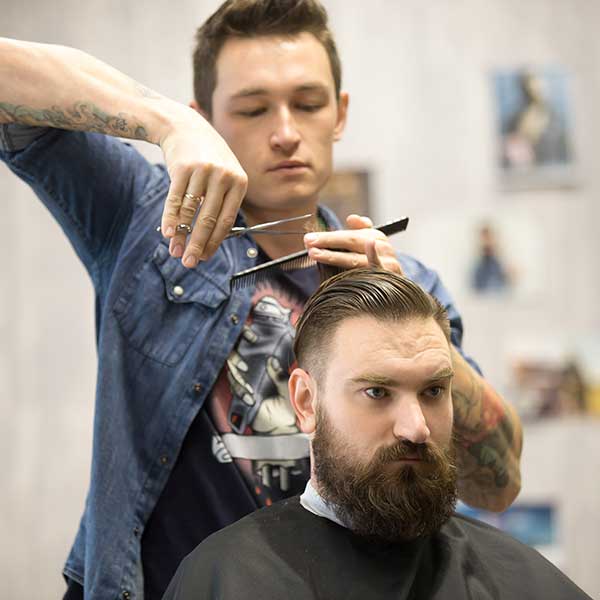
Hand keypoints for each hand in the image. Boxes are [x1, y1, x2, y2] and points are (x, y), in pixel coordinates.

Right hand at [159, 109, 247, 267]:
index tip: (205, 257)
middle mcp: (224, 176)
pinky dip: (170, 219)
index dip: (215, 242)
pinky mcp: (183, 167)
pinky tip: (168, 234)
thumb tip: (211, 241)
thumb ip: (222, 204)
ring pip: (191, 212)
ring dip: (182, 236)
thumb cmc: (208, 159)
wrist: (186, 127)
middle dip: (198, 244)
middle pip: (209, 219)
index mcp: (239, 182)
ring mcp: (203, 171)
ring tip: (175, 252)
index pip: (227, 220)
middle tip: (190, 263)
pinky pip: (175, 200)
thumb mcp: (225, 176)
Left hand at [303, 214, 403, 272]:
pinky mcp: (390, 277)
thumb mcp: (372, 245)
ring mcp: (387, 261)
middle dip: (327, 242)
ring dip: (334, 256)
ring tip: (315, 253)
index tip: (309, 238)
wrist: (398, 290)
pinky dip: (373, 258)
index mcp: (376, 236)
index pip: (347, 234)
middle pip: (351, 242)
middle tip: (308, 242)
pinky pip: (376, 268)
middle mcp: (382, 246)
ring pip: (355, 258)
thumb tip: (351, 218)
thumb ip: (360, 231)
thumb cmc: (379, 265)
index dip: (328, 236)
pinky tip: (368, 248)